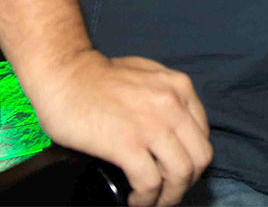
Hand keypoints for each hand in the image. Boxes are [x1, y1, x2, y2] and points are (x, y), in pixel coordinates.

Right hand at [25, 49, 212, 206]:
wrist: (64, 74)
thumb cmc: (99, 78)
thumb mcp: (148, 77)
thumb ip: (167, 98)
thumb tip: (174, 129)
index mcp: (180, 88)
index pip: (203, 135)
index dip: (193, 161)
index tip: (177, 173)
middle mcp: (172, 104)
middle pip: (199, 157)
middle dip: (186, 183)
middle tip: (169, 194)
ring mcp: (152, 124)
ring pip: (180, 173)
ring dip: (169, 196)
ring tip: (152, 202)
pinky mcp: (127, 143)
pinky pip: (150, 182)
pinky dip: (146, 198)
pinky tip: (135, 199)